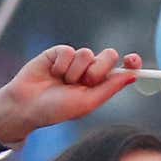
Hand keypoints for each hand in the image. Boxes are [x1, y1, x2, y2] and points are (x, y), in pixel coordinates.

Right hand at [0, 46, 138, 144]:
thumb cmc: (57, 110)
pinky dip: (61, 65)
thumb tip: (133, 76)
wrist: (26, 105)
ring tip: (62, 82)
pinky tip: (52, 73)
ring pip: (87, 53)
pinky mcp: (58, 53)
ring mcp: (74, 61)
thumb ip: (110, 88)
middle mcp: (89, 70)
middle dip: (99, 69)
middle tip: (86, 82)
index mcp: (100, 84)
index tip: (133, 61)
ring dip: (75, 71)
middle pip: (109, 56)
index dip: (130, 63)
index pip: (121, 68)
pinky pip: (69, 51)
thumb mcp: (87, 102)